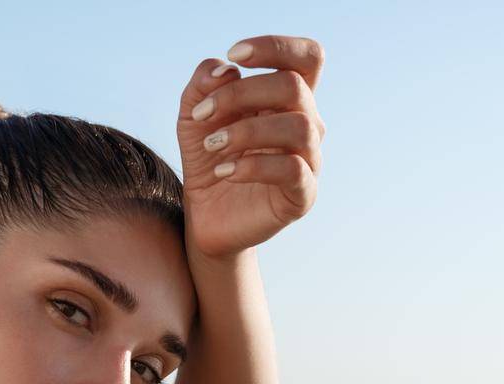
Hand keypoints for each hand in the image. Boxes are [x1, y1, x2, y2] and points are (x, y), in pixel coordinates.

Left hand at [176, 35, 325, 259]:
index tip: (235, 54)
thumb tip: (225, 68)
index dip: (276, 47)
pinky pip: (292, 169)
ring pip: (298, 126)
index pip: (306, 58)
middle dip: (241, 93)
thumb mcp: (194, 117)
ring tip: (212, 145)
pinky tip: (224, 171)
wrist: (205, 216)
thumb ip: (202, 85)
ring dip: (245, 131)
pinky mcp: (303, 194)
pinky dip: (253, 166)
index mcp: (288, 100)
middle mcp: (307, 124)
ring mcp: (309, 159)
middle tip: (203, 113)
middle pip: (293, 87)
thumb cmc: (208, 159)